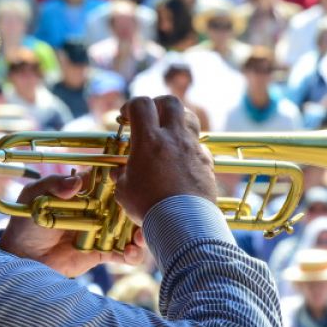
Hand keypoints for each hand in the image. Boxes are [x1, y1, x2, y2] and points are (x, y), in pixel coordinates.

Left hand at [0, 173, 146, 277]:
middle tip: (144, 210)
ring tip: (140, 237)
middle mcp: (97, 209)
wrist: (22, 257)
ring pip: (129, 228)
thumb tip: (76, 181)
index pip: (108, 179)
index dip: (123, 176)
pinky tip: (129, 253)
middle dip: (139, 206)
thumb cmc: (25, 222)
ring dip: (140, 231)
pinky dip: (132, 254)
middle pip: (126, 203)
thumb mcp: (35, 197)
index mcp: (83, 191)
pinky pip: (123, 253)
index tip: (135, 176)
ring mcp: (101, 231)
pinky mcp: (102, 252)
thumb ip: (53, 186)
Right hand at [113, 96, 215, 223]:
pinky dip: (189, 148)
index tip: (124, 118)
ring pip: (189, 119)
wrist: (184, 223)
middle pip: (170, 102)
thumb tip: (120, 173)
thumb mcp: (124, 191)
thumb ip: (122, 176)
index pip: (140, 104)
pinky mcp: (207, 162)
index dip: (130, 106)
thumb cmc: (149, 207)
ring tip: (168, 134)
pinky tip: (182, 162)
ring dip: (177, 121)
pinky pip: (199, 145)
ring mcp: (193, 148)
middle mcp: (173, 138)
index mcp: (149, 140)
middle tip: (150, 117)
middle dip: (158, 104)